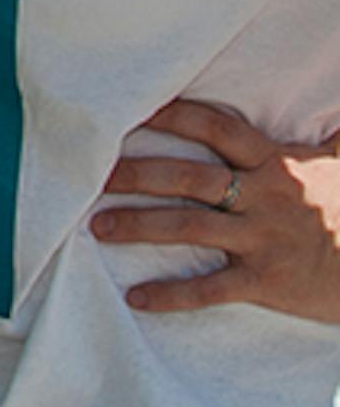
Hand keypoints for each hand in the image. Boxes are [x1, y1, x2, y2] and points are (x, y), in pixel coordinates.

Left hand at [90, 98, 339, 321]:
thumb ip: (325, 136)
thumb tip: (329, 110)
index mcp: (275, 163)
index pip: (215, 128)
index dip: (172, 115)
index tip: (129, 107)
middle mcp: (263, 196)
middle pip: (187, 177)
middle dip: (136, 173)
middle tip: (90, 173)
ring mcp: (263, 240)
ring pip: (189, 227)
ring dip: (139, 226)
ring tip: (97, 227)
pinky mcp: (268, 283)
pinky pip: (212, 289)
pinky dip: (172, 295)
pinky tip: (137, 299)